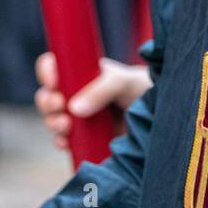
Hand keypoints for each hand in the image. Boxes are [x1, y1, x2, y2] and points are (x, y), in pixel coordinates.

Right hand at [34, 52, 151, 151]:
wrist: (159, 118)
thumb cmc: (143, 89)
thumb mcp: (125, 81)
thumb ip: (103, 88)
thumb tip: (74, 108)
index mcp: (84, 72)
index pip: (55, 65)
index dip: (48, 71)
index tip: (54, 81)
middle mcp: (77, 93)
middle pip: (47, 95)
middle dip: (48, 102)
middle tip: (60, 106)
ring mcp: (79, 116)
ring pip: (52, 118)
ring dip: (53, 122)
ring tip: (67, 125)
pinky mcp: (83, 137)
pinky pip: (63, 140)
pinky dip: (61, 141)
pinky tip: (66, 142)